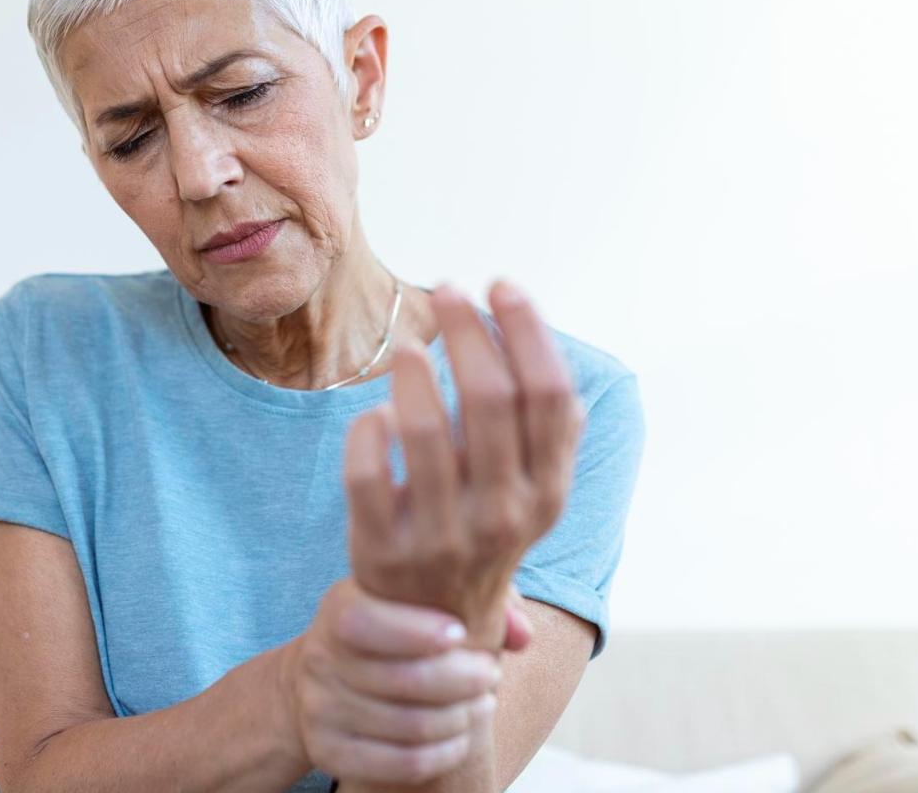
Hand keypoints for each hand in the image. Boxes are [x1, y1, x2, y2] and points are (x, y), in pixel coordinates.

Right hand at [279, 577, 503, 784]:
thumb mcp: (420, 599)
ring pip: (410, 725)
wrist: (328, 677)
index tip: (460, 634)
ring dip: (461, 718)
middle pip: (402, 679)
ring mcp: (320, 710)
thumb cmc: (394, 629)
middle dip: (462, 679)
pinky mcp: (328, 751)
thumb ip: (479, 599)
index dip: (416, 631)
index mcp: (337, 610)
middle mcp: (319, 659)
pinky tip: (463, 737)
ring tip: (483, 703)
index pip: (364, 622)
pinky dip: (444, 753)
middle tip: (491, 673)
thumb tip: (521, 634)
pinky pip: (402, 762)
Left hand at [344, 280, 583, 649]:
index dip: (526, 330)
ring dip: (414, 374)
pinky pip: (368, 472)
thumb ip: (544, 428)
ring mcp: (443, 534)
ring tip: (408, 344)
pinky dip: (368, 429)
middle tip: (446, 291)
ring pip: (426, 432)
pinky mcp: (383, 548)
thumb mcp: (531, 494)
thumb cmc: (483, 534)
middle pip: (491, 399)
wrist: (433, 630)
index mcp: (547, 492)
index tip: (500, 286)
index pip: (549, 395)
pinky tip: (376, 411)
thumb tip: (537, 337)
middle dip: (467, 331)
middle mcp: (504, 514)